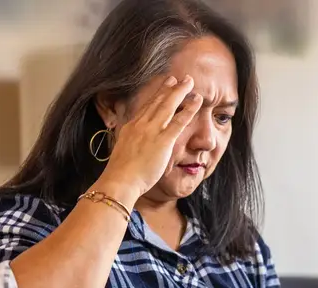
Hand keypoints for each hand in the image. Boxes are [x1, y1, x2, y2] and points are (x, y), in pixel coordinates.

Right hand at [100, 75, 202, 197]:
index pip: (145, 107)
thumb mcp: (123, 152)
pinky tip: (197, 101)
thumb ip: (130, 144)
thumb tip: (132, 145)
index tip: (163, 86)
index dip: (155, 95)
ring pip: (168, 106)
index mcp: (131, 128)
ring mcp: (152, 131)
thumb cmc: (121, 174)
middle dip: (168, 88)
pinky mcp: (163, 141)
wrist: (120, 180)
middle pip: (157, 102)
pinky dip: (189, 109)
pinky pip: (179, 121)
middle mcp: (141, 125)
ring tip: (189, 82)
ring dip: (179, 92)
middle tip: (177, 78)